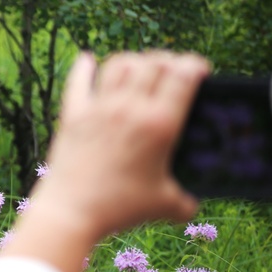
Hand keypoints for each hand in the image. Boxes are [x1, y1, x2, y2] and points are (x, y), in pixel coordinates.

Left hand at [0, 51, 209, 271]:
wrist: (71, 212)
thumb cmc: (120, 208)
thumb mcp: (165, 205)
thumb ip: (185, 201)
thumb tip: (192, 205)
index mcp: (159, 124)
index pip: (182, 75)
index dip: (195, 64)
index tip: (200, 70)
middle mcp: (129, 108)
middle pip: (153, 62)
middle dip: (168, 60)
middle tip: (173, 72)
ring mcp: (98, 108)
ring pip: (119, 63)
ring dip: (134, 61)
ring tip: (139, 71)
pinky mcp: (72, 114)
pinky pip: (78, 79)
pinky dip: (84, 66)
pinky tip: (88, 60)